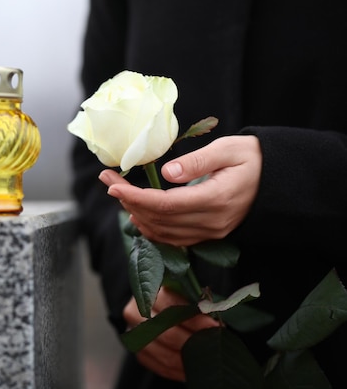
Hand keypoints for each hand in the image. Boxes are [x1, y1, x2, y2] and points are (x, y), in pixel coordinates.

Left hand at [100, 135, 261, 245]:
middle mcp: (212, 222)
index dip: (136, 197)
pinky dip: (152, 228)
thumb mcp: (229, 149)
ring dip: (137, 215)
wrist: (279, 181)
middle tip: (108, 181)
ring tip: (119, 194)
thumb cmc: (254, 158)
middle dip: (129, 202)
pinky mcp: (210, 235)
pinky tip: (139, 214)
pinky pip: (174, 239)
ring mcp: (211, 232)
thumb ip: (198, 161)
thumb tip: (168, 173)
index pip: (166, 205)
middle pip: (159, 219)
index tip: (113, 184)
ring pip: (164, 232)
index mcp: (216, 199)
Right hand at [123, 287, 219, 381]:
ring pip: (165, 354)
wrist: (154, 310)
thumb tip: (216, 318)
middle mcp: (136, 314)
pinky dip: (180, 371)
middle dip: (194, 342)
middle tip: (215, 346)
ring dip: (189, 360)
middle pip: (167, 333)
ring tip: (209, 361)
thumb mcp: (183, 294)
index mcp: (149, 294)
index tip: (214, 326)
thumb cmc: (175, 301)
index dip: (194, 318)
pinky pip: (161, 367)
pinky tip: (194, 369)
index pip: (171, 307)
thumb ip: (196, 303)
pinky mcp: (139, 354)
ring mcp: (135, 336)